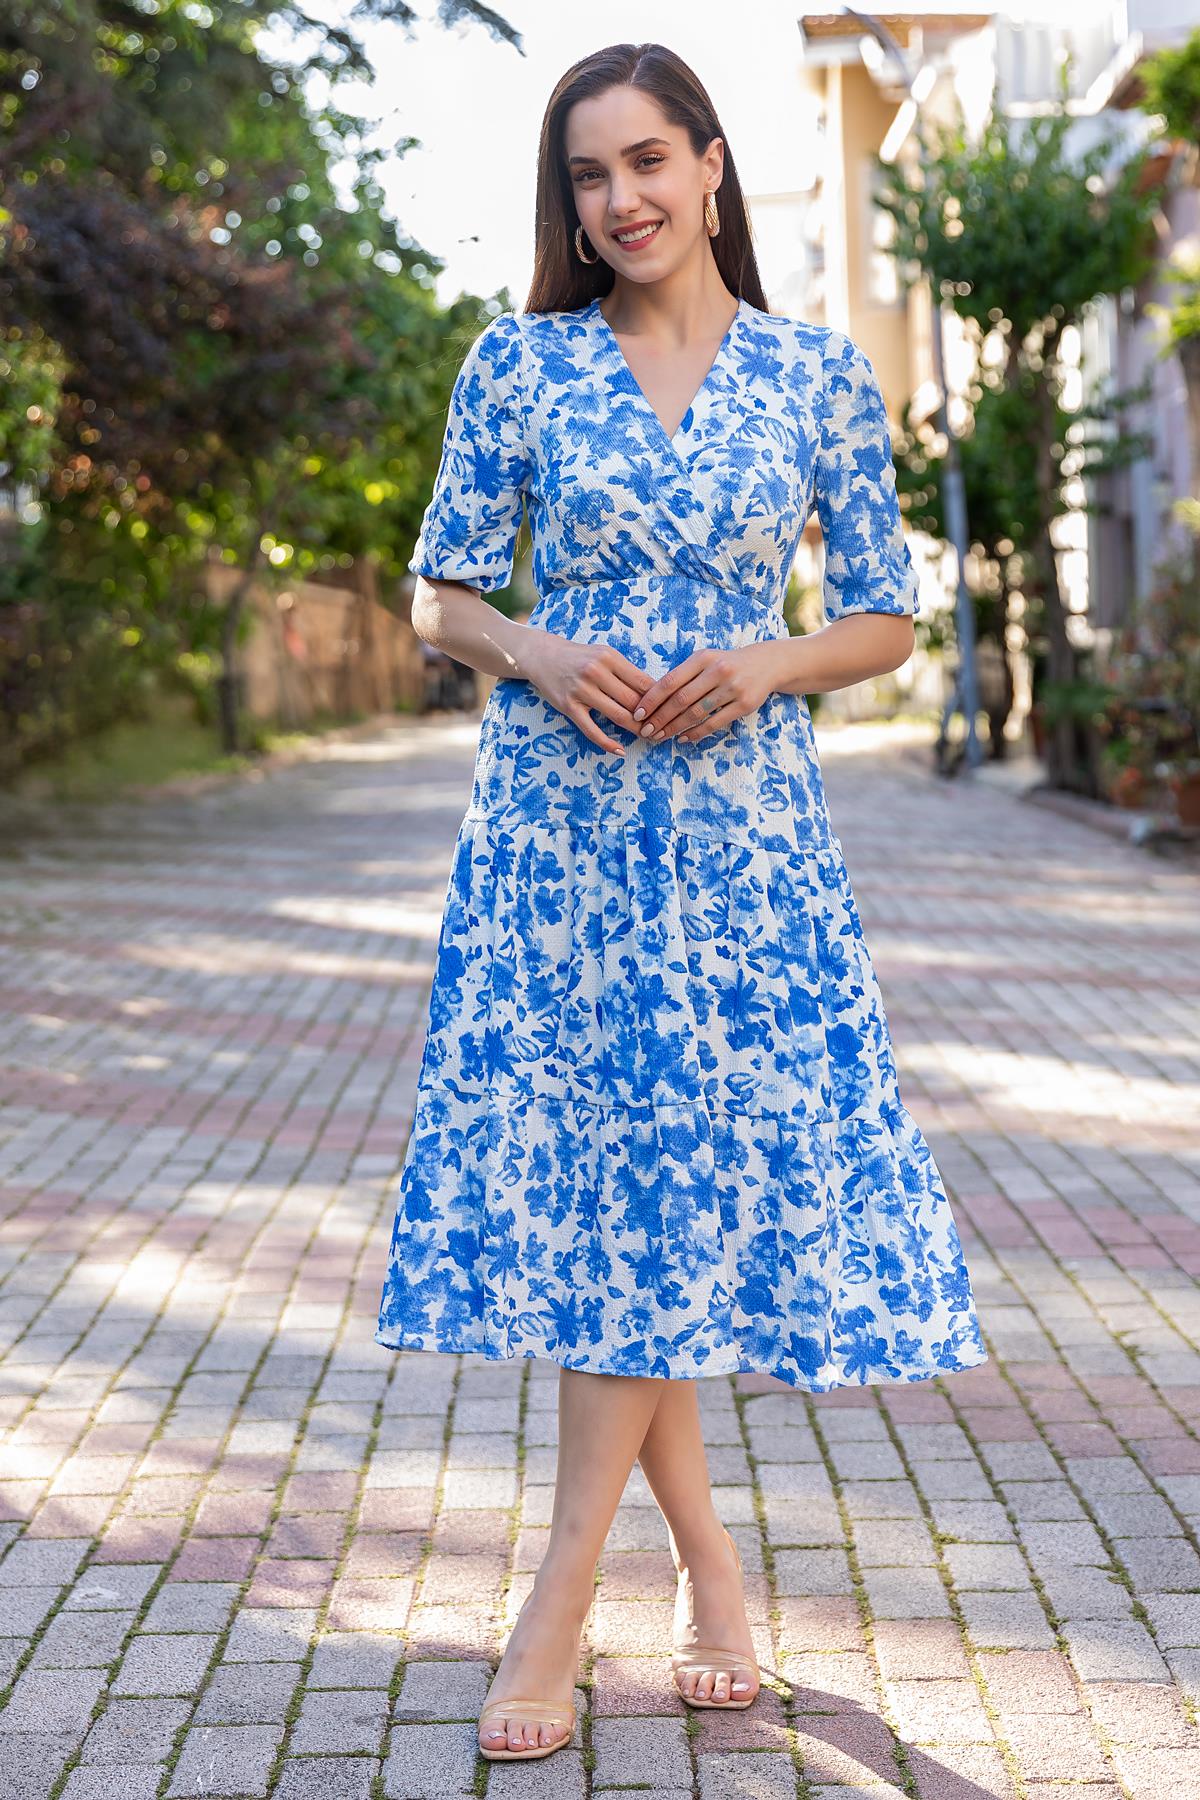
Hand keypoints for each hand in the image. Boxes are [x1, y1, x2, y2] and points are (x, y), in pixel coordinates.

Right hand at [518, 629, 654, 752]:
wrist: (544, 656)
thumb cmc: (580, 657)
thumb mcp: (605, 655)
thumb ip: (626, 671)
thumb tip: (655, 692)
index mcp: (609, 657)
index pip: (642, 682)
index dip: (659, 699)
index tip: (669, 711)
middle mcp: (596, 672)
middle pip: (633, 701)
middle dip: (651, 718)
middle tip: (662, 728)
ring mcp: (581, 690)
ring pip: (617, 716)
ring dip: (635, 729)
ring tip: (647, 736)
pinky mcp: (569, 707)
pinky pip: (591, 730)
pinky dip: (607, 743)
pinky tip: (620, 750)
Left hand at [630, 643, 779, 744]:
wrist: (766, 664)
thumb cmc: (726, 663)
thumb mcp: (705, 660)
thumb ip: (683, 675)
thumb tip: (651, 700)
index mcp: (703, 658)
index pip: (670, 681)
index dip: (651, 700)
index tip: (637, 714)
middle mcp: (718, 671)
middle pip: (681, 700)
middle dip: (660, 718)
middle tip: (645, 731)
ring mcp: (732, 688)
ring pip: (696, 713)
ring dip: (675, 728)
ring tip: (660, 736)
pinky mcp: (744, 705)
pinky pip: (715, 723)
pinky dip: (696, 733)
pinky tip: (683, 738)